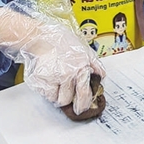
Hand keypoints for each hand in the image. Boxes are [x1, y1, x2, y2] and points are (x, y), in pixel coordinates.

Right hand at [0, 0, 105, 114]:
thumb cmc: (61, 41)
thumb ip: (94, 63)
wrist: (41, 37)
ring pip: (58, 99)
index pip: (85, 93)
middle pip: (70, 99)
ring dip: (58, 96)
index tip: (82, 107)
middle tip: (71, 104)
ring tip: (58, 84)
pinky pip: (47, 95)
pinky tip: (49, 81)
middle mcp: (68, 74)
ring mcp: (54, 78)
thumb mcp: (84, 49)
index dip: (84, 103)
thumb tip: (101, 76)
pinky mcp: (41, 80)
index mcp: (81, 67)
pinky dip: (48, 91)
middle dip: (72, 104)